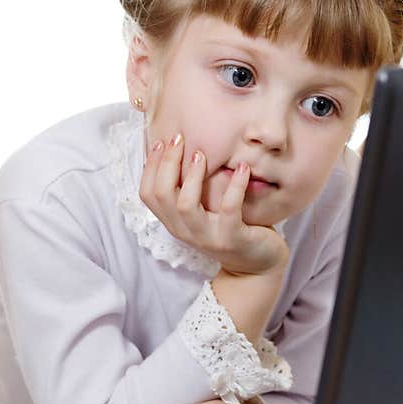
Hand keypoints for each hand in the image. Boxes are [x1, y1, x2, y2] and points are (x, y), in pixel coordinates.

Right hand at [139, 136, 288, 275]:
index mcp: (173, 222)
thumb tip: (181, 153)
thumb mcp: (203, 211)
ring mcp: (207, 237)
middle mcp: (184, 230)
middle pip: (162, 195)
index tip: (161, 141)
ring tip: (201, 155)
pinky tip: (242, 168)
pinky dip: (235, 187)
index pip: (148, 194)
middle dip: (167, 163)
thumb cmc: (229, 228)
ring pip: (186, 205)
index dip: (150, 167)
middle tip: (179, 138)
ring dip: (192, 177)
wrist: (254, 265)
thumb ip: (189, 190)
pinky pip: (229, 210)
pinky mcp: (232, 239)